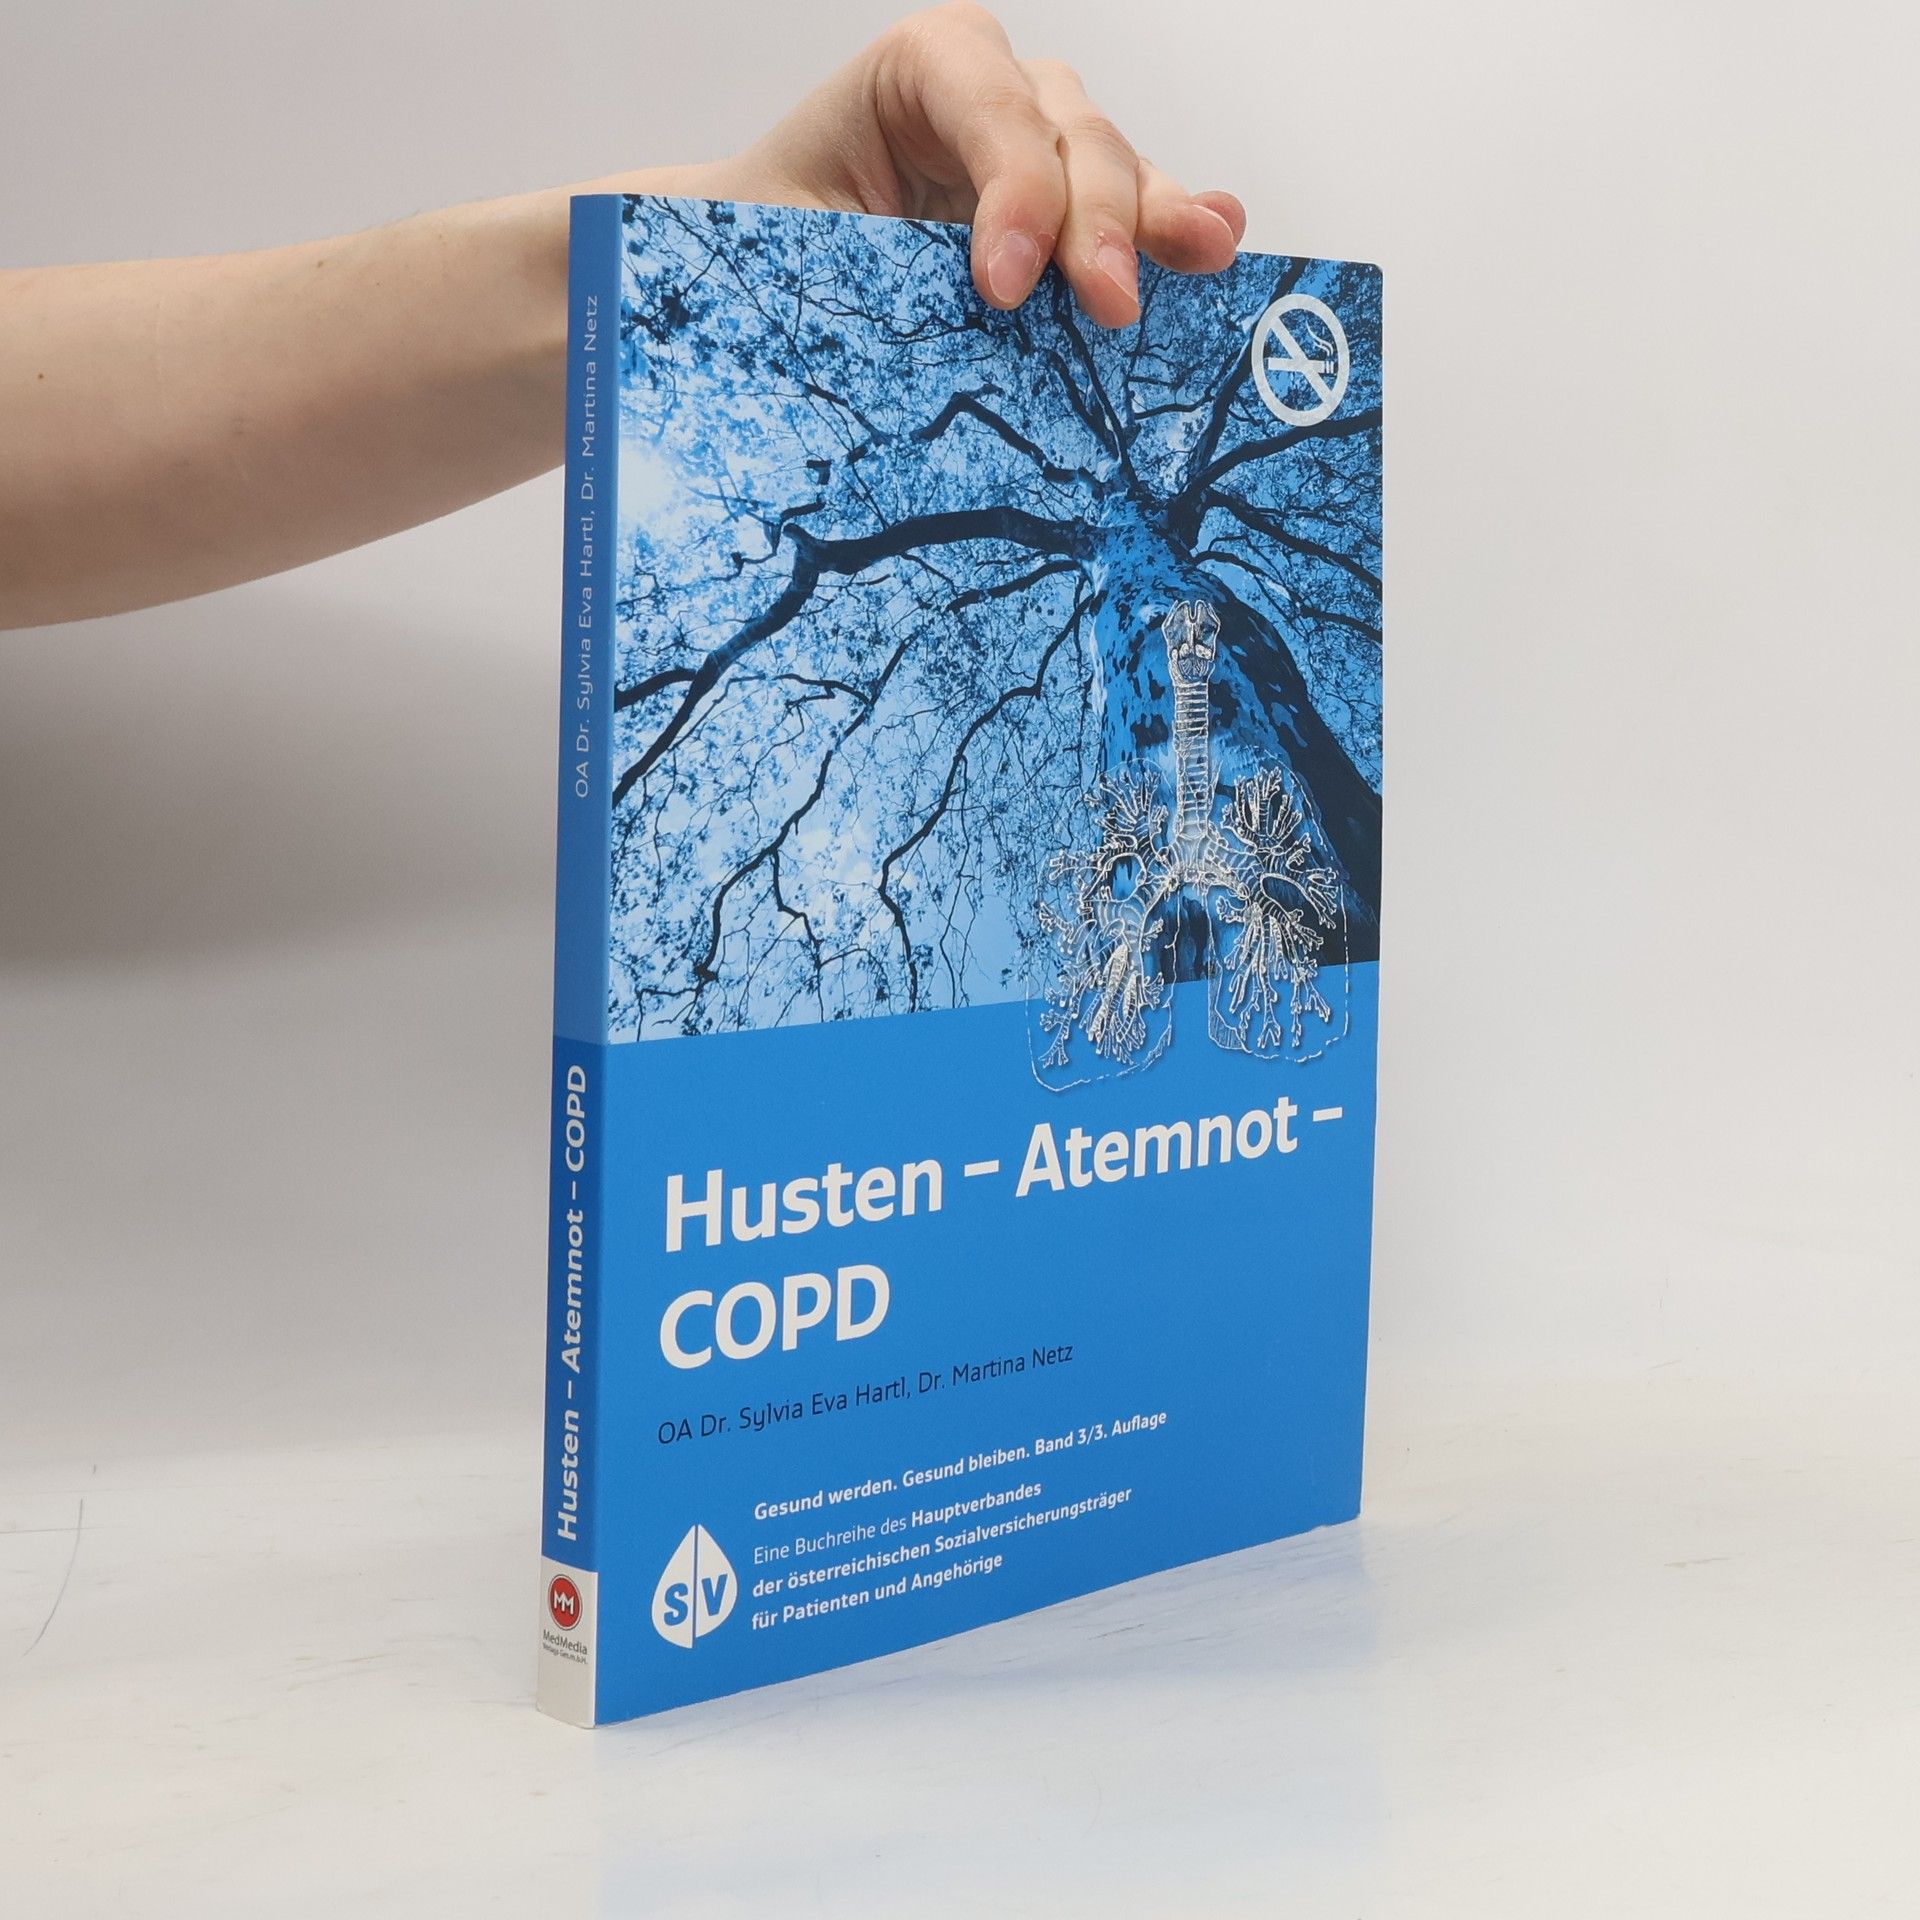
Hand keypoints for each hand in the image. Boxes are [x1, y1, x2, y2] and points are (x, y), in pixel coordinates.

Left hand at [661, 2, 1246, 327]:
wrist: (755, 269)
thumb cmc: (766, 247)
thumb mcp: (791, 247)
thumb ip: (860, 265)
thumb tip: (932, 334)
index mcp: (916, 71)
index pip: (987, 103)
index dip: (1013, 190)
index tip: (1003, 287)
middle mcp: (991, 92)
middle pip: (1068, 132)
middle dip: (1095, 219)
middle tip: (1108, 305)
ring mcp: (1041, 147)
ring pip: (1113, 166)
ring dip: (1155, 219)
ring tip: (1200, 258)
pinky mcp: (1067, 214)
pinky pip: (1133, 211)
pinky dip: (1173, 228)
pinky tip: (1218, 243)